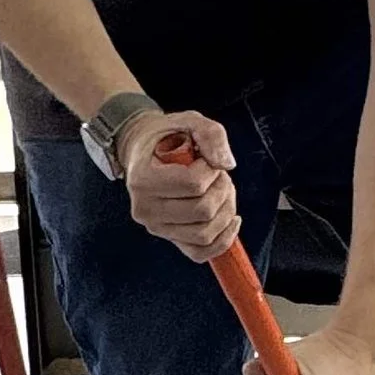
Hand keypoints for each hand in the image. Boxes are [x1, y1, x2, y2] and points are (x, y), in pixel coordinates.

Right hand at [121, 109, 237, 262]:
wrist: (144, 153)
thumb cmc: (166, 137)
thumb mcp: (188, 121)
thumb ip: (210, 134)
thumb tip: (225, 164)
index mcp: (142, 179)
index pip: (193, 184)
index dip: (211, 170)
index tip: (206, 159)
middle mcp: (145, 209)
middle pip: (203, 211)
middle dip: (222, 189)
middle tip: (218, 174)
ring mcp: (157, 227)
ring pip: (206, 233)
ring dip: (226, 211)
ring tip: (221, 191)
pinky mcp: (170, 238)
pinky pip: (201, 253)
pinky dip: (223, 240)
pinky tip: (231, 220)